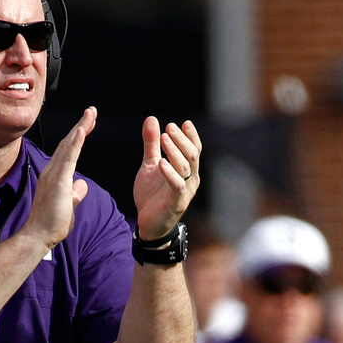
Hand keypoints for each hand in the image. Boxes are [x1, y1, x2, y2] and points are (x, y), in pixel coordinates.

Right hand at [24, 107, 96, 248]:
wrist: (38, 236)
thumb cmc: (51, 223)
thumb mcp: (69, 205)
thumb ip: (75, 194)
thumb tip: (82, 185)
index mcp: (56, 176)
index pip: (69, 151)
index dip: (78, 137)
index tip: (87, 125)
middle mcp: (52, 171)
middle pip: (68, 143)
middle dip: (81, 126)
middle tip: (91, 111)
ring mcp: (53, 175)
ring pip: (68, 146)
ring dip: (80, 129)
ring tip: (90, 114)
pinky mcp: (58, 182)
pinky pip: (68, 159)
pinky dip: (75, 144)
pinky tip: (81, 131)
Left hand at [133, 117, 200, 239]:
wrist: (148, 223)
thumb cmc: (152, 194)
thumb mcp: (150, 165)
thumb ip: (152, 144)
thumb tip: (152, 119)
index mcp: (187, 170)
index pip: (195, 149)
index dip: (191, 136)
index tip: (183, 123)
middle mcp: (190, 180)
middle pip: (192, 155)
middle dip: (181, 140)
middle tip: (169, 127)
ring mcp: (185, 192)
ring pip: (185, 168)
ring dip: (175, 152)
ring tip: (164, 138)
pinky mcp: (176, 203)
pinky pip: (176, 186)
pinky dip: (170, 173)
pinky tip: (161, 162)